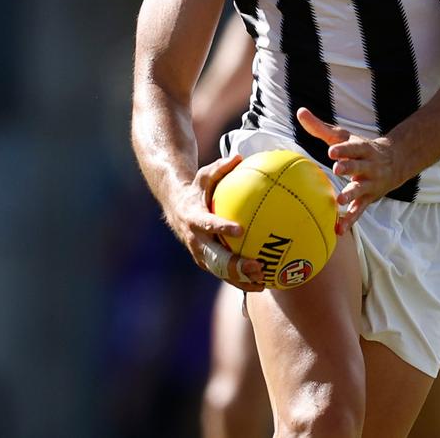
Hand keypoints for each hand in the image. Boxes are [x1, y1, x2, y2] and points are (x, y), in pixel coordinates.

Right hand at [167, 155, 264, 290]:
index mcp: (194, 218)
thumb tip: (238, 157)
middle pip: (215, 257)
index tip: (239, 229)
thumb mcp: (204, 175)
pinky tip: (263, 283)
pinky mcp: (206, 262)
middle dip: (235, 265)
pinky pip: (224, 274)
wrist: (176, 208)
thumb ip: (220, 168)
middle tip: (257, 265)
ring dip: (240, 279)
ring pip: (220, 271)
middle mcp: (196, 240)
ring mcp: (200, 254)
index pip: (208, 224)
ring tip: (263, 282)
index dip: (222, 227)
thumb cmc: (195, 189)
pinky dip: (240, 280)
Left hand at [297, 107, 402, 233]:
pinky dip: (350, 220)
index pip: (354, 148)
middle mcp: (369, 166)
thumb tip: (300, 112)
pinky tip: (338, 229)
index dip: (345, 149)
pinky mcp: (368, 199)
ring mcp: (370, 183)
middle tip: (337, 169)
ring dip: (351, 195)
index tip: (332, 151)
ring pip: (361, 189)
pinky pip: (359, 211)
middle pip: (359, 166)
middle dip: (349, 168)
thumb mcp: (344, 136)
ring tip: (339, 200)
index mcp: (363, 149)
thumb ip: (321, 127)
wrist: (395, 162)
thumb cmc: (360, 147)